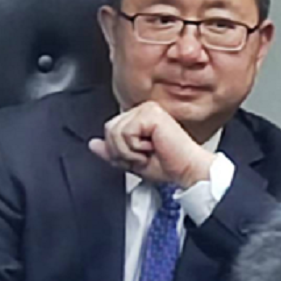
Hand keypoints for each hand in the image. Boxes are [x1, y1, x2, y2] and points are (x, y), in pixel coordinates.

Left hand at [88, 101, 214, 187]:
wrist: (187, 170)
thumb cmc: (169, 166)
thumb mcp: (132, 161)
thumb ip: (112, 151)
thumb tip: (93, 144)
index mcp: (139, 118)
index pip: (110, 130)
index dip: (118, 151)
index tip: (140, 157)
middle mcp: (143, 110)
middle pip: (109, 129)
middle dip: (122, 151)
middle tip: (144, 156)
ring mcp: (147, 109)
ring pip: (115, 132)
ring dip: (129, 151)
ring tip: (148, 152)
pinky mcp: (151, 113)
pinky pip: (126, 133)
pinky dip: (135, 148)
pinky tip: (152, 147)